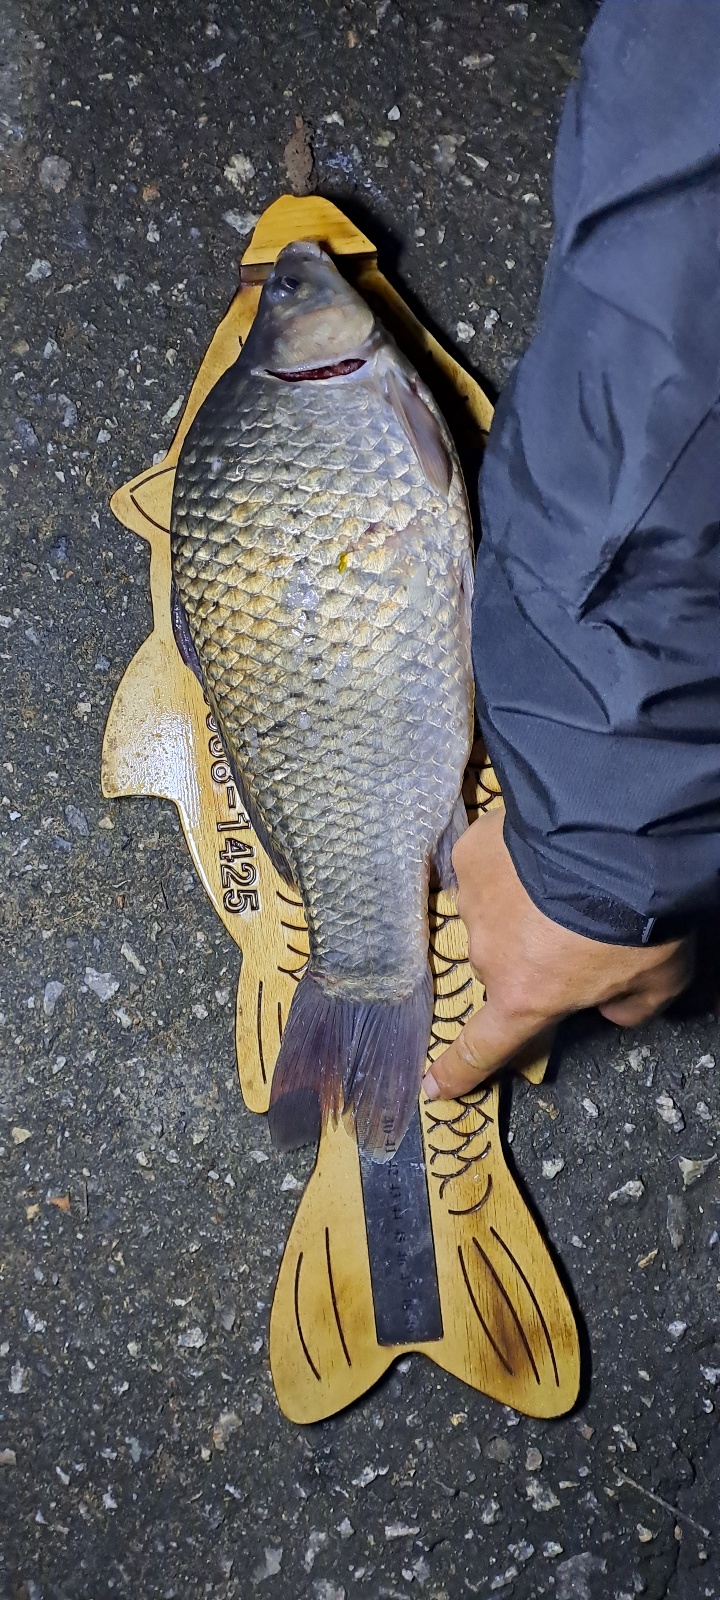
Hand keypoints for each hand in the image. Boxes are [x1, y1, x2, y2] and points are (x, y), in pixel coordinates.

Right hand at [424, 806, 693, 1099]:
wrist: (610, 835)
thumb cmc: (637, 917)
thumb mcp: (659, 978)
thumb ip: (632, 1006)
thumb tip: (612, 1010)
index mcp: (526, 997)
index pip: (484, 1047)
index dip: (458, 1071)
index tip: (434, 1087)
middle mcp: (489, 957)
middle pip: (500, 967)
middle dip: (528, 956)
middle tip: (573, 930)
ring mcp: (473, 903)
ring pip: (491, 916)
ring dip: (519, 907)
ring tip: (563, 881)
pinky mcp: (471, 856)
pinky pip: (486, 868)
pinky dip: (507, 864)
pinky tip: (537, 849)